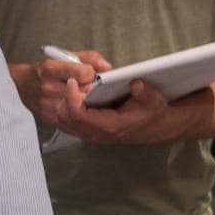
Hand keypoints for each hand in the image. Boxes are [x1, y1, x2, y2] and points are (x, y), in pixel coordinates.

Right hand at [24, 49, 111, 126]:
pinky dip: (81, 113)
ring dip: (88, 102)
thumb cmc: (44, 71)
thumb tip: (106, 67)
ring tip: (87, 97)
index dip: (91, 73)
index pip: (83, 73)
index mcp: (50, 69)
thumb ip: (88, 58)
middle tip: (92, 86)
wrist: (21, 85)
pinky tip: (81, 108)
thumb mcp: (64, 56)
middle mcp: (48, 87)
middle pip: (84, 92)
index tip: (90, 73)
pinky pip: (74, 118)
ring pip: (81, 107)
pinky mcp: (50, 118)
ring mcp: (48, 105)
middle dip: (92, 89)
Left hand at [52, 77, 178, 143]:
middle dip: (65, 97)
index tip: (73, 80)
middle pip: (64, 117)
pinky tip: (73, 94)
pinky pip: (65, 121)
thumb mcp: (153, 100)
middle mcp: (95, 133)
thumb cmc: (150, 112)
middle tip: (73, 80)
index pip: (78, 114)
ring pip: (61, 120)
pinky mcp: (85, 131)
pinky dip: (64, 107)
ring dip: (63, 101)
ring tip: (73, 86)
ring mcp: (88, 134)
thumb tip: (136, 84)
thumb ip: (145, 92)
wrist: (152, 126)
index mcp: (109, 126)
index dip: (71, 97)